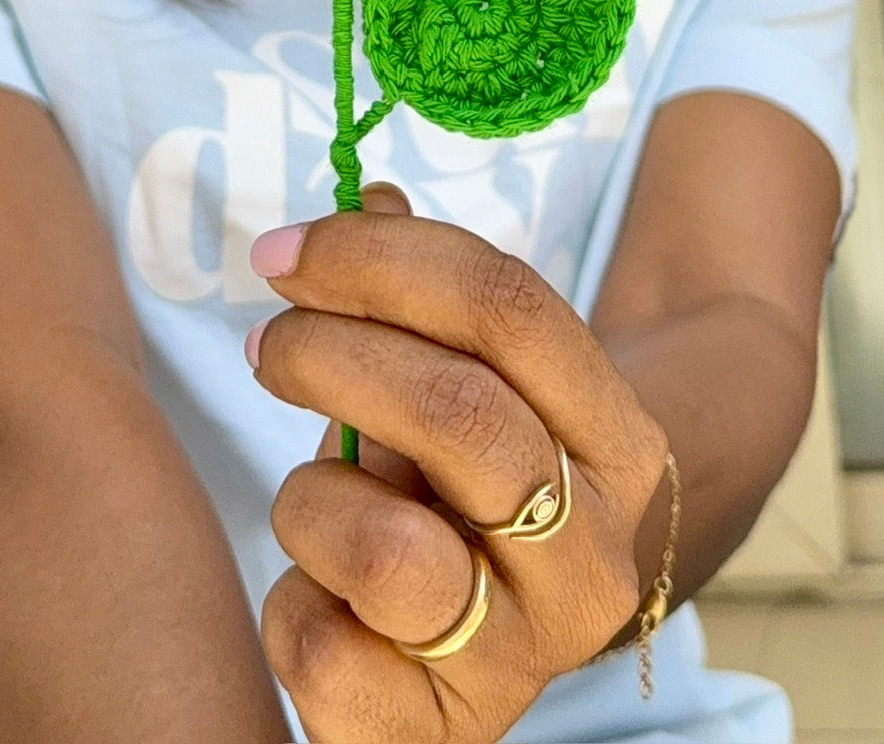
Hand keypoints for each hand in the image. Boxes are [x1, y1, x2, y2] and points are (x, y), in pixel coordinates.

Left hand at [247, 190, 667, 743]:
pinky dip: (294, 607)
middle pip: (457, 410)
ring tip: (319, 501)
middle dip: (332, 354)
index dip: (380, 259)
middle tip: (267, 345)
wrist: (501, 647)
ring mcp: (524, 655)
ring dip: (313, 499)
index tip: (285, 251)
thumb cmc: (466, 485)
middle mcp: (591, 553)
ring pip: (383, 547)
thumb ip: (418, 292)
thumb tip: (362, 193)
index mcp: (616, 439)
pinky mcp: (445, 733)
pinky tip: (324, 600)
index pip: (507, 307)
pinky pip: (324, 647)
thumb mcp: (464, 381)